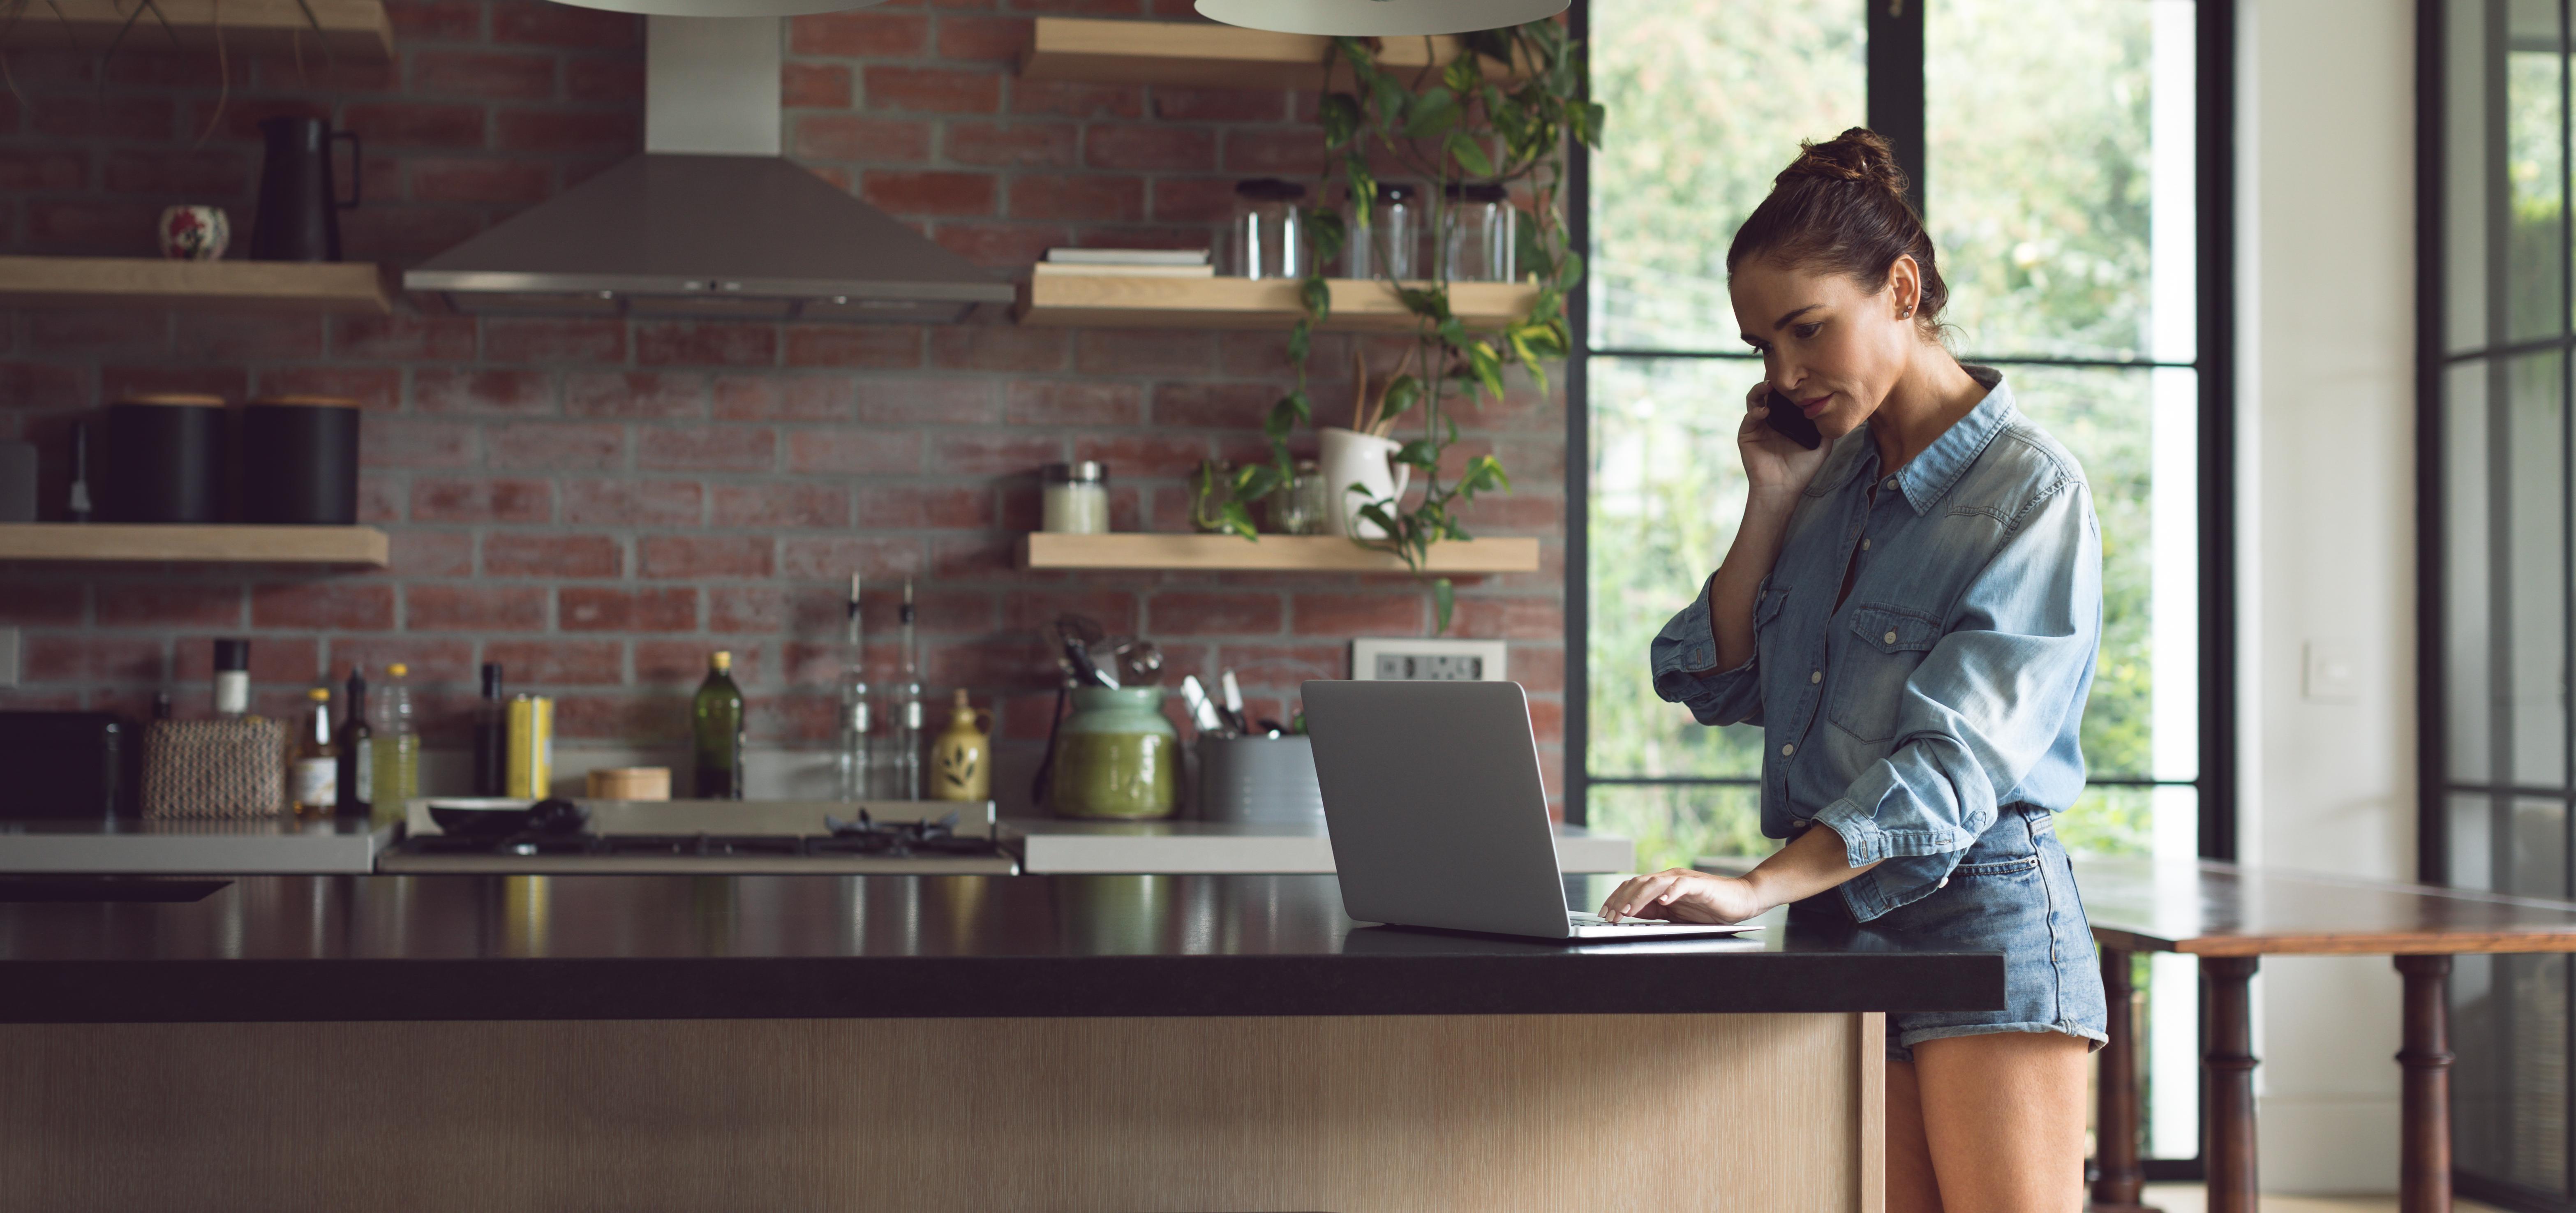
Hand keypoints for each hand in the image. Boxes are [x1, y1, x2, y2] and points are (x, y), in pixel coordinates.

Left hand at [1597, 867, 1769, 925]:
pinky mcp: (1699, 884)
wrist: (1740, 900)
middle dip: (1621, 900)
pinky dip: (1671, 892)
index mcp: (1661, 885)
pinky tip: (1663, 901)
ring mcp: (1683, 880)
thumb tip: (1629, 913)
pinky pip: (1682, 885)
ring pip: (1655, 883)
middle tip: (1610, 916)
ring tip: (1628, 910)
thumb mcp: (1674, 914)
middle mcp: (1669, 878)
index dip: (1616, 899)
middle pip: (1638, 883)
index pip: (1632, 887)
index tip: (1604, 914)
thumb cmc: (1709, 908)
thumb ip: (1653, 911)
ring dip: (1639, 897)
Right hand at [1738, 383, 1831, 501]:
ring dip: (1759, 390)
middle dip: (1772, 381)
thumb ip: (1827, 428)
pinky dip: (1755, 411)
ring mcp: (1758, 426)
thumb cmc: (1802, 470)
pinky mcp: (1747, 435)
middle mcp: (1771, 420)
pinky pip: (1748, 418)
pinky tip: (1765, 411)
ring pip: (1754, 400)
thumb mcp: (1821, 446)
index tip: (1798, 373)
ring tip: (1769, 386)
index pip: (1785, 396)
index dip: (1789, 385)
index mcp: (1786, 420)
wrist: (1783, 489)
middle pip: (1768, 393)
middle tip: (1779, 374)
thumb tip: (1837, 410)